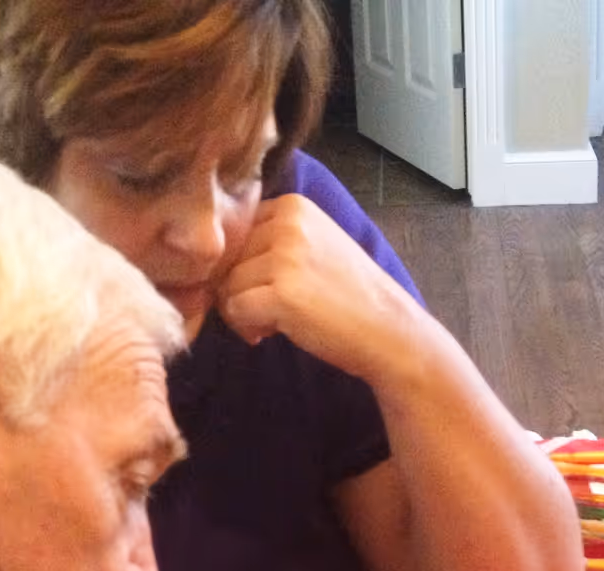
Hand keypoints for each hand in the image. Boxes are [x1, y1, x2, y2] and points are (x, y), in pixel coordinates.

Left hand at [216, 194, 426, 381]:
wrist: (388, 331)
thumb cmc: (350, 296)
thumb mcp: (315, 246)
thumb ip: (272, 239)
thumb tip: (214, 258)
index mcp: (294, 205)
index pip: (235, 230)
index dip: (242, 263)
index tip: (266, 285)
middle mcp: (288, 222)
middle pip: (227, 257)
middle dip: (239, 288)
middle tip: (271, 310)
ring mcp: (285, 257)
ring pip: (226, 285)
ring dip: (241, 310)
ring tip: (274, 322)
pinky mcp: (282, 293)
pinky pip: (235, 310)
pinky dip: (246, 327)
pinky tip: (271, 332)